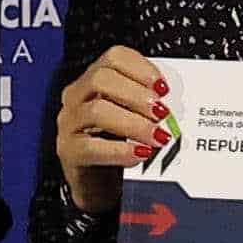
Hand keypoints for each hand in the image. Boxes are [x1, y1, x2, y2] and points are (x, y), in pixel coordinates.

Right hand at [55, 46, 166, 216]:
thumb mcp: (135, 118)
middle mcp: (77, 97)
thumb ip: (150, 105)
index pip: (113, 58)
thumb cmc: (119, 146)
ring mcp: (69, 124)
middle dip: (136, 95)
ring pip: (96, 111)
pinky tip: (140, 154)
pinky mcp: (68, 151)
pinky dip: (119, 151)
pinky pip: (90, 147)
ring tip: (158, 137)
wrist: (99, 185)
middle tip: (162, 113)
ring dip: (133, 123)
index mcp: (94, 81)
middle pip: (101, 79)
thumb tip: (174, 103)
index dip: (141, 68)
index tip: (163, 88)